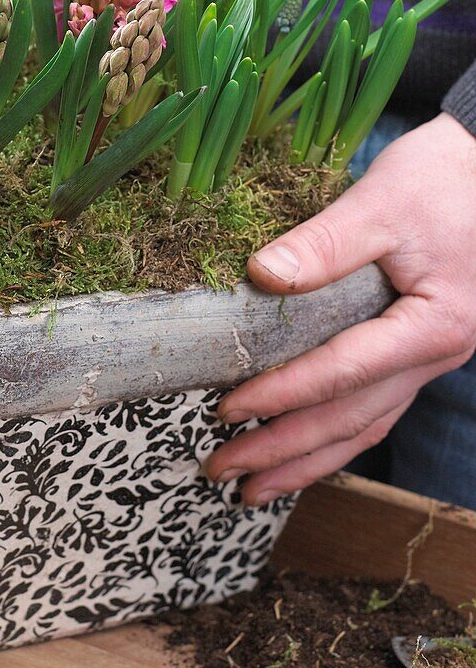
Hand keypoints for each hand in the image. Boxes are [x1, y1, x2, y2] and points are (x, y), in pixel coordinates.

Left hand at [206, 112, 475, 504]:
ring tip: (254, 487)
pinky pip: (376, 407)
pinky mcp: (417, 348)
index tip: (228, 409)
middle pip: (350, 418)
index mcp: (431, 326)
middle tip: (223, 469)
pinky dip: (335, 435)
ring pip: (365, 426)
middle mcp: (435, 356)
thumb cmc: (444, 180)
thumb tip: (261, 275)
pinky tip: (303, 450)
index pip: (342, 373)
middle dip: (284, 451)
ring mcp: (429, 358)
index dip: (281, 395)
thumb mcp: (383, 201)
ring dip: (307, 459)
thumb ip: (325, 243)